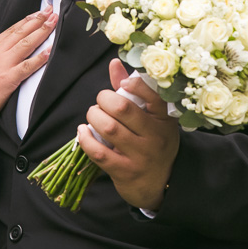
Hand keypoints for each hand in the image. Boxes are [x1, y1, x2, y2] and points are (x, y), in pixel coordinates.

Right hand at [0, 7, 55, 126]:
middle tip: (50, 10)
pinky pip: (28, 66)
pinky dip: (40, 58)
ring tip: (54, 22)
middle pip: (20, 32)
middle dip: (37, 20)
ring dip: (42, 31)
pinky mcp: (9, 79)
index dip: (26, 21)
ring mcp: (3, 65)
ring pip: (26, 44)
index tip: (37, 13)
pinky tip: (50, 50)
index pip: (11, 31)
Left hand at [77, 59, 179, 210]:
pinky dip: (85, 139)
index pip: (152, 96)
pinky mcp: (125, 171)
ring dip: (93, 117)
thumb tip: (114, 64)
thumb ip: (133, 91)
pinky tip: (83, 132)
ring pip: (109, 128)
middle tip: (101, 102)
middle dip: (103, 99)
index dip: (133, 85)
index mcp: (164, 119)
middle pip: (123, 109)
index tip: (122, 85)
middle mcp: (155, 136)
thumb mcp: (152, 118)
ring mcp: (140, 155)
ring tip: (93, 116)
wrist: (159, 184)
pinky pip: (99, 153)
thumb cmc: (152, 142)